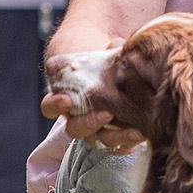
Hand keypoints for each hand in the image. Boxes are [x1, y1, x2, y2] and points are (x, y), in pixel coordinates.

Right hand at [39, 37, 144, 152]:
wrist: (115, 62)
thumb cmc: (97, 53)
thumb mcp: (94, 48)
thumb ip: (102, 49)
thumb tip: (118, 46)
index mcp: (63, 97)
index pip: (50, 107)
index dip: (56, 105)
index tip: (66, 100)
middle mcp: (76, 117)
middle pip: (75, 129)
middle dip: (89, 123)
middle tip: (106, 113)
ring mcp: (95, 128)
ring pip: (99, 140)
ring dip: (115, 137)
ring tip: (134, 130)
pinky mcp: (115, 135)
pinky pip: (119, 147)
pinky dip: (129, 143)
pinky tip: (142, 134)